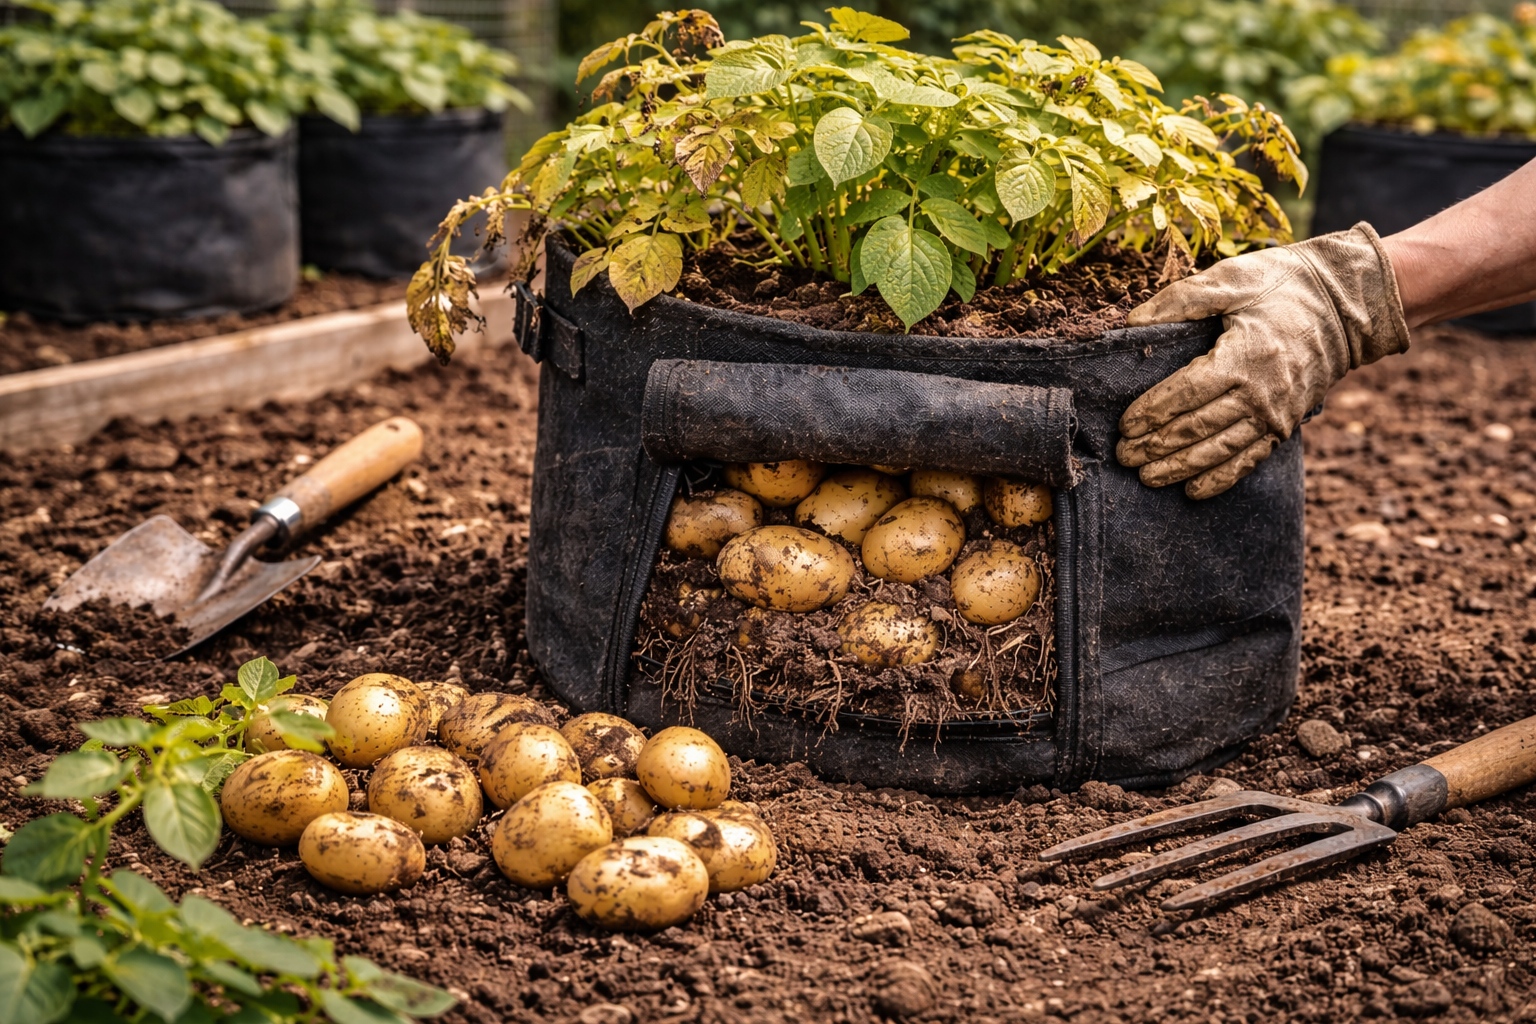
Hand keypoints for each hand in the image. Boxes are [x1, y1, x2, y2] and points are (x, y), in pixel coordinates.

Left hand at [1117, 224, 1409, 498]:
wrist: (1350, 304)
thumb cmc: (1284, 285)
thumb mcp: (1232, 279)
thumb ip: (1180, 300)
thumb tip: (1131, 323)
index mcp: (1242, 357)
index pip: (1184, 395)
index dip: (1151, 413)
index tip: (1124, 426)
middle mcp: (1260, 393)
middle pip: (1196, 429)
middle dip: (1156, 446)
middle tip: (1124, 457)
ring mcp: (1276, 414)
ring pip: (1218, 451)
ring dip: (1180, 468)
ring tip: (1147, 477)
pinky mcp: (1287, 425)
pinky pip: (1250, 459)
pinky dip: (1220, 478)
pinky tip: (1194, 491)